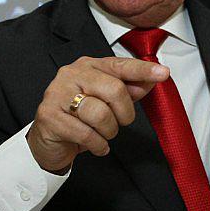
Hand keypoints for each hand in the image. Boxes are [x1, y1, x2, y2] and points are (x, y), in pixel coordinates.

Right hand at [26, 56, 171, 173]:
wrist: (47, 142)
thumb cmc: (79, 119)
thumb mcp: (106, 102)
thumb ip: (128, 90)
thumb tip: (151, 81)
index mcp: (86, 67)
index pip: (119, 65)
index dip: (142, 70)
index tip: (162, 73)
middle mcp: (70, 75)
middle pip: (113, 89)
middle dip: (124, 113)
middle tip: (119, 123)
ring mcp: (57, 95)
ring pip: (100, 114)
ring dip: (109, 132)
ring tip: (103, 135)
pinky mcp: (50, 117)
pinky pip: (86, 134)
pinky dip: (98, 145)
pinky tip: (96, 145)